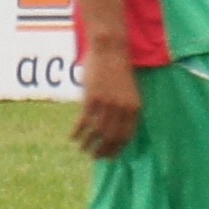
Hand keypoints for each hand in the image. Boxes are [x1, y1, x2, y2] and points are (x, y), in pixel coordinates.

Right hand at [71, 40, 142, 159]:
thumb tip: (113, 126)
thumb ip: (123, 108)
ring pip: (97, 132)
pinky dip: (77, 132)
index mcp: (135, 108)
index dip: (117, 148)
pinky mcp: (92, 99)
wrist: (111, 51)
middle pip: (112, 137)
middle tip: (95, 157)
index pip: (126, 136)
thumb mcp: (129, 91)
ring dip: (89, 144)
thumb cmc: (119, 70)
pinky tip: (72, 137)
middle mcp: (123, 109)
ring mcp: (107, 104)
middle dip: (103, 150)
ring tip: (83, 150)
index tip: (109, 156)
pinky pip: (84, 121)